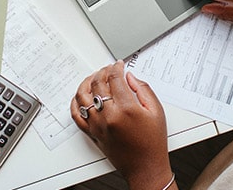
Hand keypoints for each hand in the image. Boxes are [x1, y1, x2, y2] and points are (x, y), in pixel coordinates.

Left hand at [70, 61, 173, 189]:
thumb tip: (129, 77)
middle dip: (103, 72)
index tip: (119, 65)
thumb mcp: (156, 111)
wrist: (145, 167)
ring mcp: (97, 125)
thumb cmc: (152, 142)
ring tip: (94, 78)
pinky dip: (75, 102)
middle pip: (98, 84)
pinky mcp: (92, 133)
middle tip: (109, 69)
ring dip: (87, 82)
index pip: (115, 79)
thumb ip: (143, 89)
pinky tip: (81, 96)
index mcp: (126, 109)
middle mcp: (108, 116)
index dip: (116, 68)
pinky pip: (76, 115)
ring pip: (82, 96)